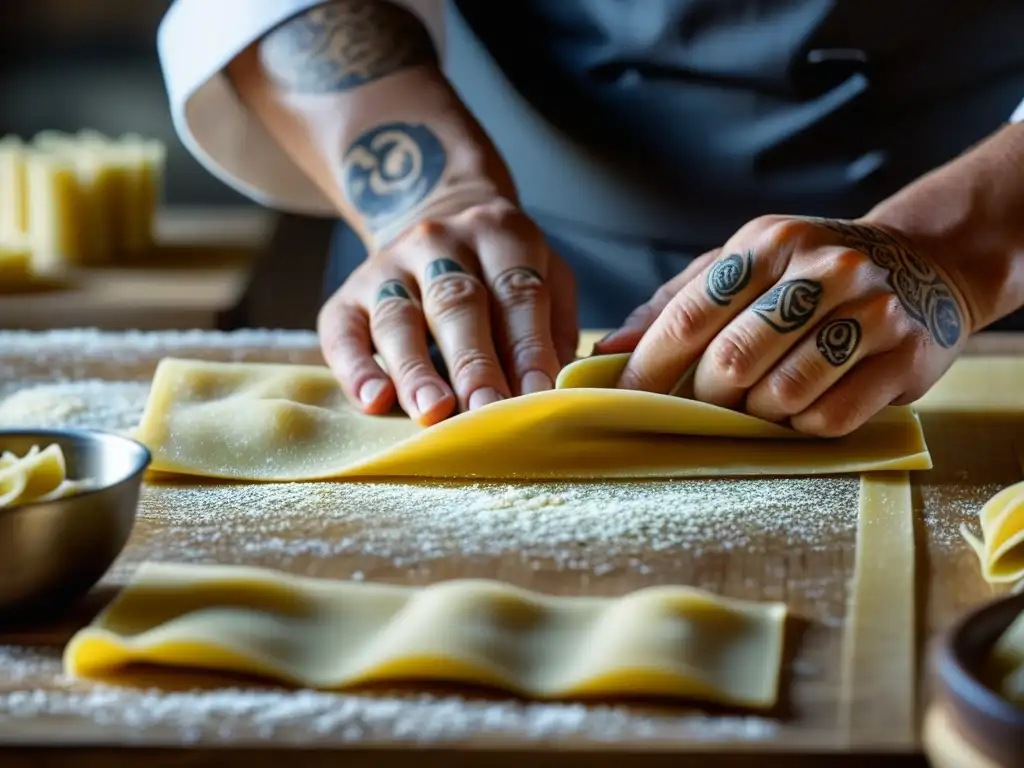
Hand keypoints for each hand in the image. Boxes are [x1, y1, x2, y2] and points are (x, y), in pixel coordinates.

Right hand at [318, 198, 578, 425]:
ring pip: (400, 318)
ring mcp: (387, 266)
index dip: (528, 346)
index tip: (536, 396)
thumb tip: (564, 389)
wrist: (434, 216)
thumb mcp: (545, 275)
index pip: (517, 293)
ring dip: (415, 369)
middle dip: (474, 364)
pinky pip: (343, 332)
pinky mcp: (347, 296)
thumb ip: (555, 328)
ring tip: (432, 412)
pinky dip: (355, 368)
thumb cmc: (501, 271)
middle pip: (457, 304)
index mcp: (500, 234)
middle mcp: (440, 243)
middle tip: (486, 413)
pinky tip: (373, 401)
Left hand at [595, 215, 973, 435]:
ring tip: (763, 400)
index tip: (623, 399)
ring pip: (782, 395)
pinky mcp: (905, 355)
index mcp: (769, 242)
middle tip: (709, 402)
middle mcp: (824, 269)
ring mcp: (871, 310)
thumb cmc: (808, 275)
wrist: (923, 263)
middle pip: (733, 360)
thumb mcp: (743, 266)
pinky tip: (806, 406)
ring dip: (759, 414)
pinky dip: (803, 427)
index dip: (650, 367)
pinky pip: (829, 419)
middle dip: (707, 397)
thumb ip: (674, 305)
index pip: (692, 315)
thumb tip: (604, 351)